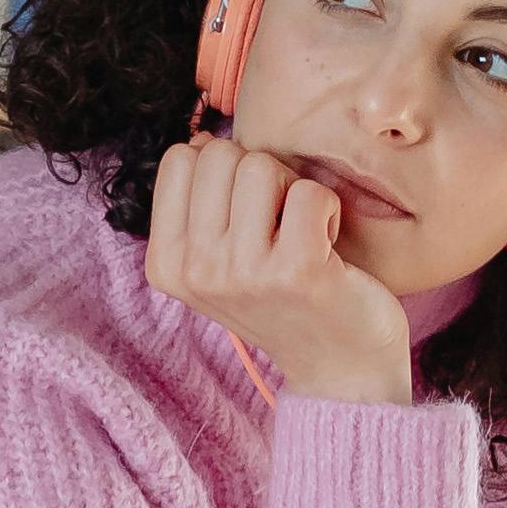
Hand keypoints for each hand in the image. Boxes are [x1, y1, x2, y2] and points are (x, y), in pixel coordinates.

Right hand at [144, 131, 415, 404]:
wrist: (339, 368)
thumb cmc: (283, 299)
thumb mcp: (219, 259)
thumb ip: (200, 201)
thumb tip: (202, 139)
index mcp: (167, 263)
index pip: (180, 158)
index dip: (222, 170)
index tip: (244, 215)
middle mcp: (197, 271)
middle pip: (221, 155)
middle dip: (259, 175)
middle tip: (277, 225)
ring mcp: (243, 273)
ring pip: (261, 166)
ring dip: (292, 190)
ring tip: (301, 234)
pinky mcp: (296, 271)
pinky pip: (308, 192)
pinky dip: (327, 209)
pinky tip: (327, 246)